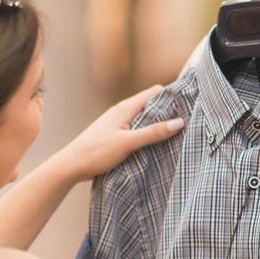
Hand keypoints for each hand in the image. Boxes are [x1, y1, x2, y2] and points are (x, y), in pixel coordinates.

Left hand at [52, 85, 184, 182]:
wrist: (70, 166)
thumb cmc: (96, 152)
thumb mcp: (128, 143)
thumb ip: (153, 133)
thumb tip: (179, 122)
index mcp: (125, 108)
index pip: (154, 92)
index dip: (171, 96)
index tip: (189, 103)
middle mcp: (122, 112)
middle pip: (151, 105)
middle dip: (168, 111)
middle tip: (189, 121)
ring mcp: (118, 124)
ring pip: (144, 119)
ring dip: (158, 124)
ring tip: (177, 134)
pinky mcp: (115, 136)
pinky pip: (137, 130)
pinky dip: (148, 134)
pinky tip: (157, 145)